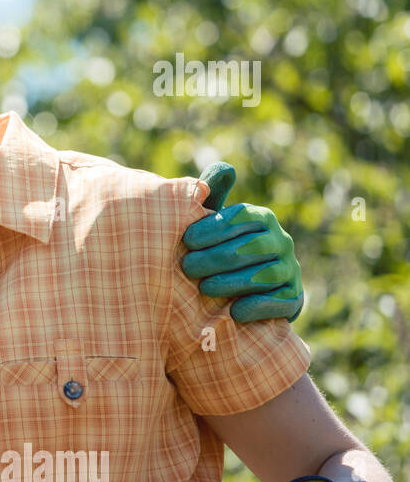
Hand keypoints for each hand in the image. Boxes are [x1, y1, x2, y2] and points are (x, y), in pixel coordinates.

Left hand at [181, 162, 303, 322]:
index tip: (186, 239)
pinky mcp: (294, 297)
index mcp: (262, 219)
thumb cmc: (222, 248)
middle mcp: (281, 241)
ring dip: (233, 282)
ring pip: (264, 275)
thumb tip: (224, 169)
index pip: (241, 218)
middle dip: (216, 258)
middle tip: (186, 267)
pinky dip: (258, 307)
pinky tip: (234, 312)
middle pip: (250, 247)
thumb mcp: (216, 223)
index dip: (213, 228)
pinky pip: (280, 301)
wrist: (245, 292)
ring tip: (204, 288)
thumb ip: (213, 196)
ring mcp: (290, 269)